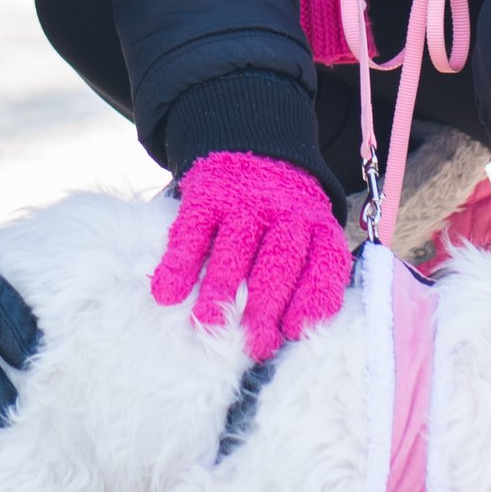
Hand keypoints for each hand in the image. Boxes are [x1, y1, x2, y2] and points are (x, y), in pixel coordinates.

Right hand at [151, 152, 350, 362]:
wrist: (253, 146)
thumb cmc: (282, 216)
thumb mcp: (308, 234)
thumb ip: (305, 277)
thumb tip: (291, 338)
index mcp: (317, 225)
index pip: (323, 263)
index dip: (310, 298)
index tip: (292, 333)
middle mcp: (285, 211)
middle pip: (278, 261)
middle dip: (264, 307)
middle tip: (250, 345)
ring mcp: (244, 200)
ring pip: (233, 247)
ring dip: (219, 289)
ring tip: (205, 324)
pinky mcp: (207, 192)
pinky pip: (192, 230)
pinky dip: (179, 263)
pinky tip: (167, 293)